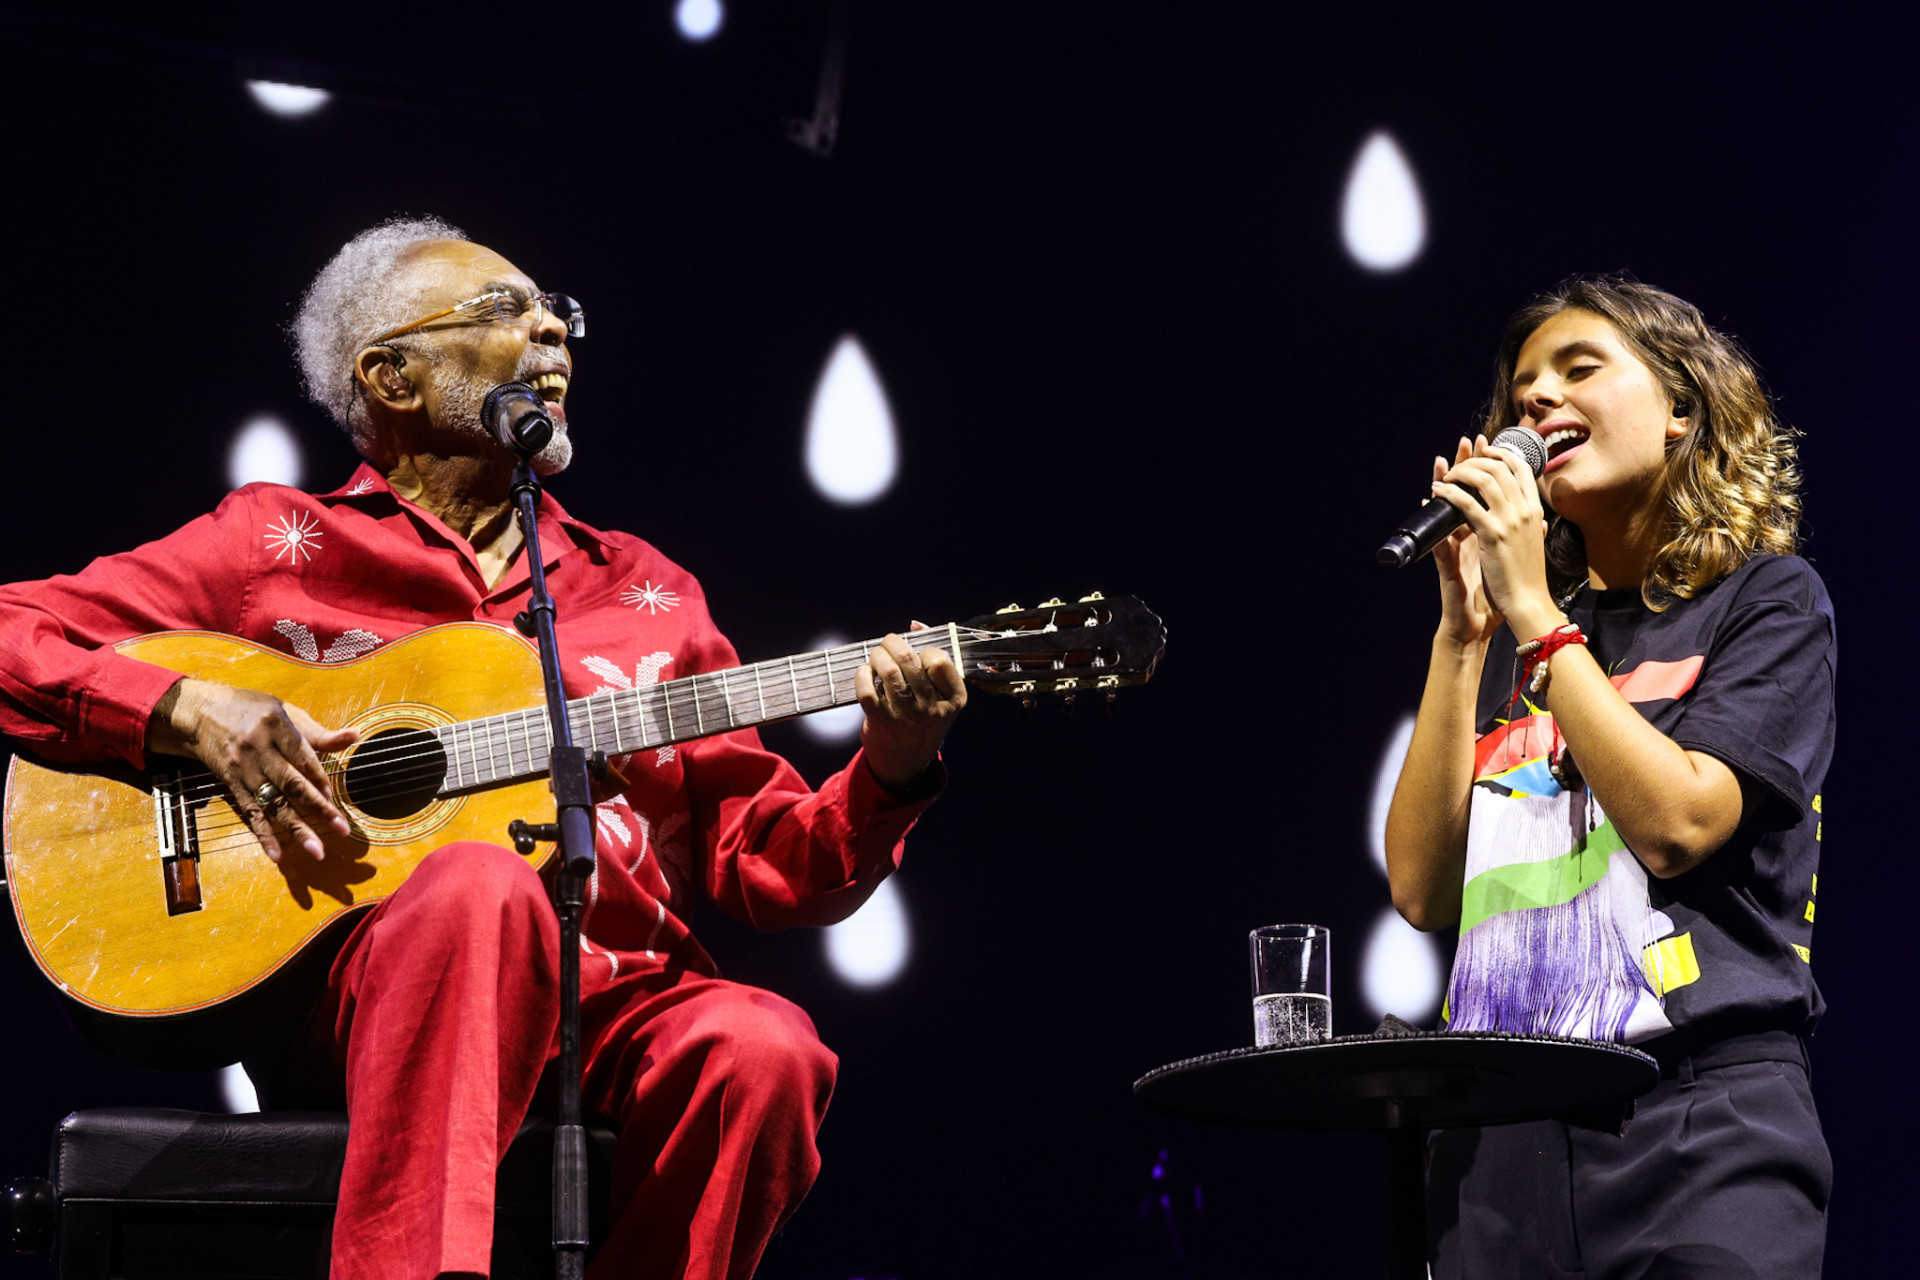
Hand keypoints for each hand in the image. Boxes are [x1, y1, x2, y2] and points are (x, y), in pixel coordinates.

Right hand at [149, 677, 358, 862]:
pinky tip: (277, 854)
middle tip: (341, 828)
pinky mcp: (232, 784)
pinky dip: (264, 835)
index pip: (301, 755)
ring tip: (317, 850)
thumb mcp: (285, 712)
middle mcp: (258, 749)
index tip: (333, 797)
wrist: (200, 713)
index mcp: (276, 726)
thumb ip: (318, 732)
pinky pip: (250, 813)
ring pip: (273, 802)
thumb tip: (354, 735)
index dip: (318, 777)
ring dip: (296, 829)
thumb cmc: (251, 710)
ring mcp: (244, 769)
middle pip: (291, 782)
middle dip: (318, 808)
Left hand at [855, 623, 966, 790]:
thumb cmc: (923, 718)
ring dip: (877, 655)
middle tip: (888, 643)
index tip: (918, 655)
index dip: (924, 650)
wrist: (906, 761)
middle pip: (910, 662)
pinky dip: (862, 674)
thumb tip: (915, 624)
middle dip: (894, 643)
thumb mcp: (940, 695)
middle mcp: (932, 710)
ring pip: (888, 672)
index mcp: (954, 700)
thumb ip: (934, 658)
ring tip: (876, 656)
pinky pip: (867, 690)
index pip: (939, 660)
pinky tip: (865, 672)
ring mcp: (906, 718)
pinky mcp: (881, 723)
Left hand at [1431, 436, 1556, 637]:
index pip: (1522, 469)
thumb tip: (1539, 520)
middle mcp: (1525, 510)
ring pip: (1484, 479)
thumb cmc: (1528, 579)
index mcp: (1535, 511)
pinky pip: (1467, 504)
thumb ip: (1535, 531)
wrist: (1527, 602)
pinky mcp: (1492, 534)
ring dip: (1460, 472)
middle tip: (1458, 464)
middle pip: (1500, 468)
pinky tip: (1438, 491)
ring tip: (1446, 476)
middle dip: (1476, 459)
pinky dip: (1450, 493)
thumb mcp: (1535, 548)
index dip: (1502, 454)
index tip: (1485, 450)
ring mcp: (1509, 520)